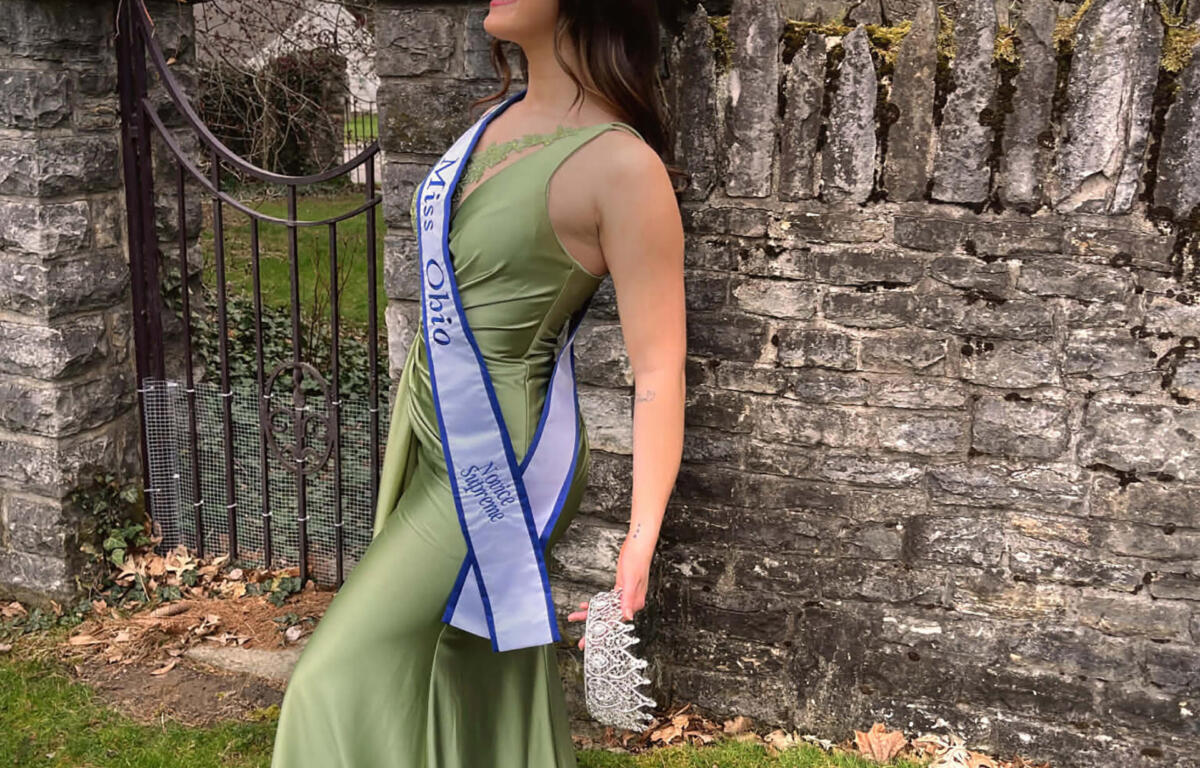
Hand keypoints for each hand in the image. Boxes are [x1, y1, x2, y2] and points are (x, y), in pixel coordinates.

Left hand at [565, 532, 655, 649]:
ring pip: (604, 610)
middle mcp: (630, 603)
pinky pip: (606, 601)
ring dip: (589, 614)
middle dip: (593, 629)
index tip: (592, 643)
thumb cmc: (637, 560)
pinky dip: (595, 604)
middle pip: (608, 620)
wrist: (637, 546)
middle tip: (581, 641)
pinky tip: (584, 604)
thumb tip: (627, 616)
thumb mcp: (631, 581)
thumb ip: (628, 600)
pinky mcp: (620, 590)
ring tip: (574, 617)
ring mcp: (624, 596)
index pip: (615, 623)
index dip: (602, 633)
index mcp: (634, 603)